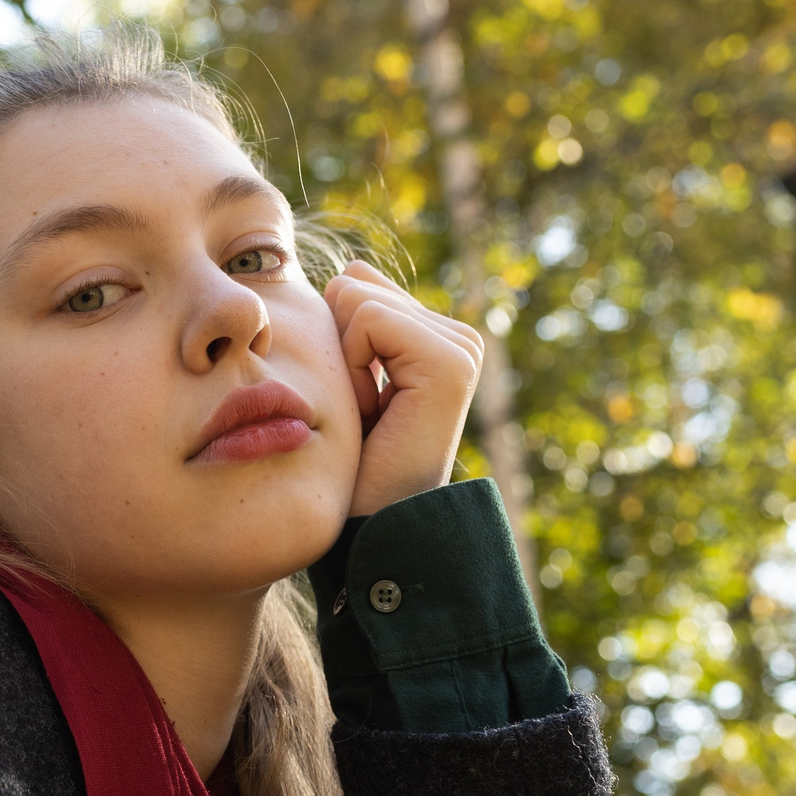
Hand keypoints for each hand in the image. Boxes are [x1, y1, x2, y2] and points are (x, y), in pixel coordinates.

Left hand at [324, 260, 486, 516]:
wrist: (371, 526)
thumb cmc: (349, 465)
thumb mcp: (346, 379)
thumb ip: (354, 321)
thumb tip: (348, 268)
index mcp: (436, 336)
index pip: (355, 284)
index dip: (332, 342)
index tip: (355, 399)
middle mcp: (459, 336)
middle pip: (352, 285)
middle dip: (337, 349)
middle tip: (363, 411)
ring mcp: (462, 347)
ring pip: (356, 297)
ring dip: (343, 360)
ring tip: (370, 413)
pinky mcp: (451, 361)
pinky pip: (369, 318)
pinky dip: (353, 364)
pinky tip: (376, 410)